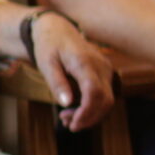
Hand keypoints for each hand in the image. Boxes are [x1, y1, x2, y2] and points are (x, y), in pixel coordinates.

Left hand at [30, 14, 114, 131]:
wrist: (58, 30)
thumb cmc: (49, 46)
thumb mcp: (46, 64)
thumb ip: (57, 83)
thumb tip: (67, 104)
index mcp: (84, 62)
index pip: (94, 92)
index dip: (87, 112)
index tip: (74, 125)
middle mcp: (101, 66)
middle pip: (105, 100)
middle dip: (89, 118)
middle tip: (67, 125)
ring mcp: (106, 69)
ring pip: (108, 100)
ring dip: (91, 115)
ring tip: (68, 118)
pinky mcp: (106, 73)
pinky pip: (105, 95)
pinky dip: (93, 107)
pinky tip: (76, 110)